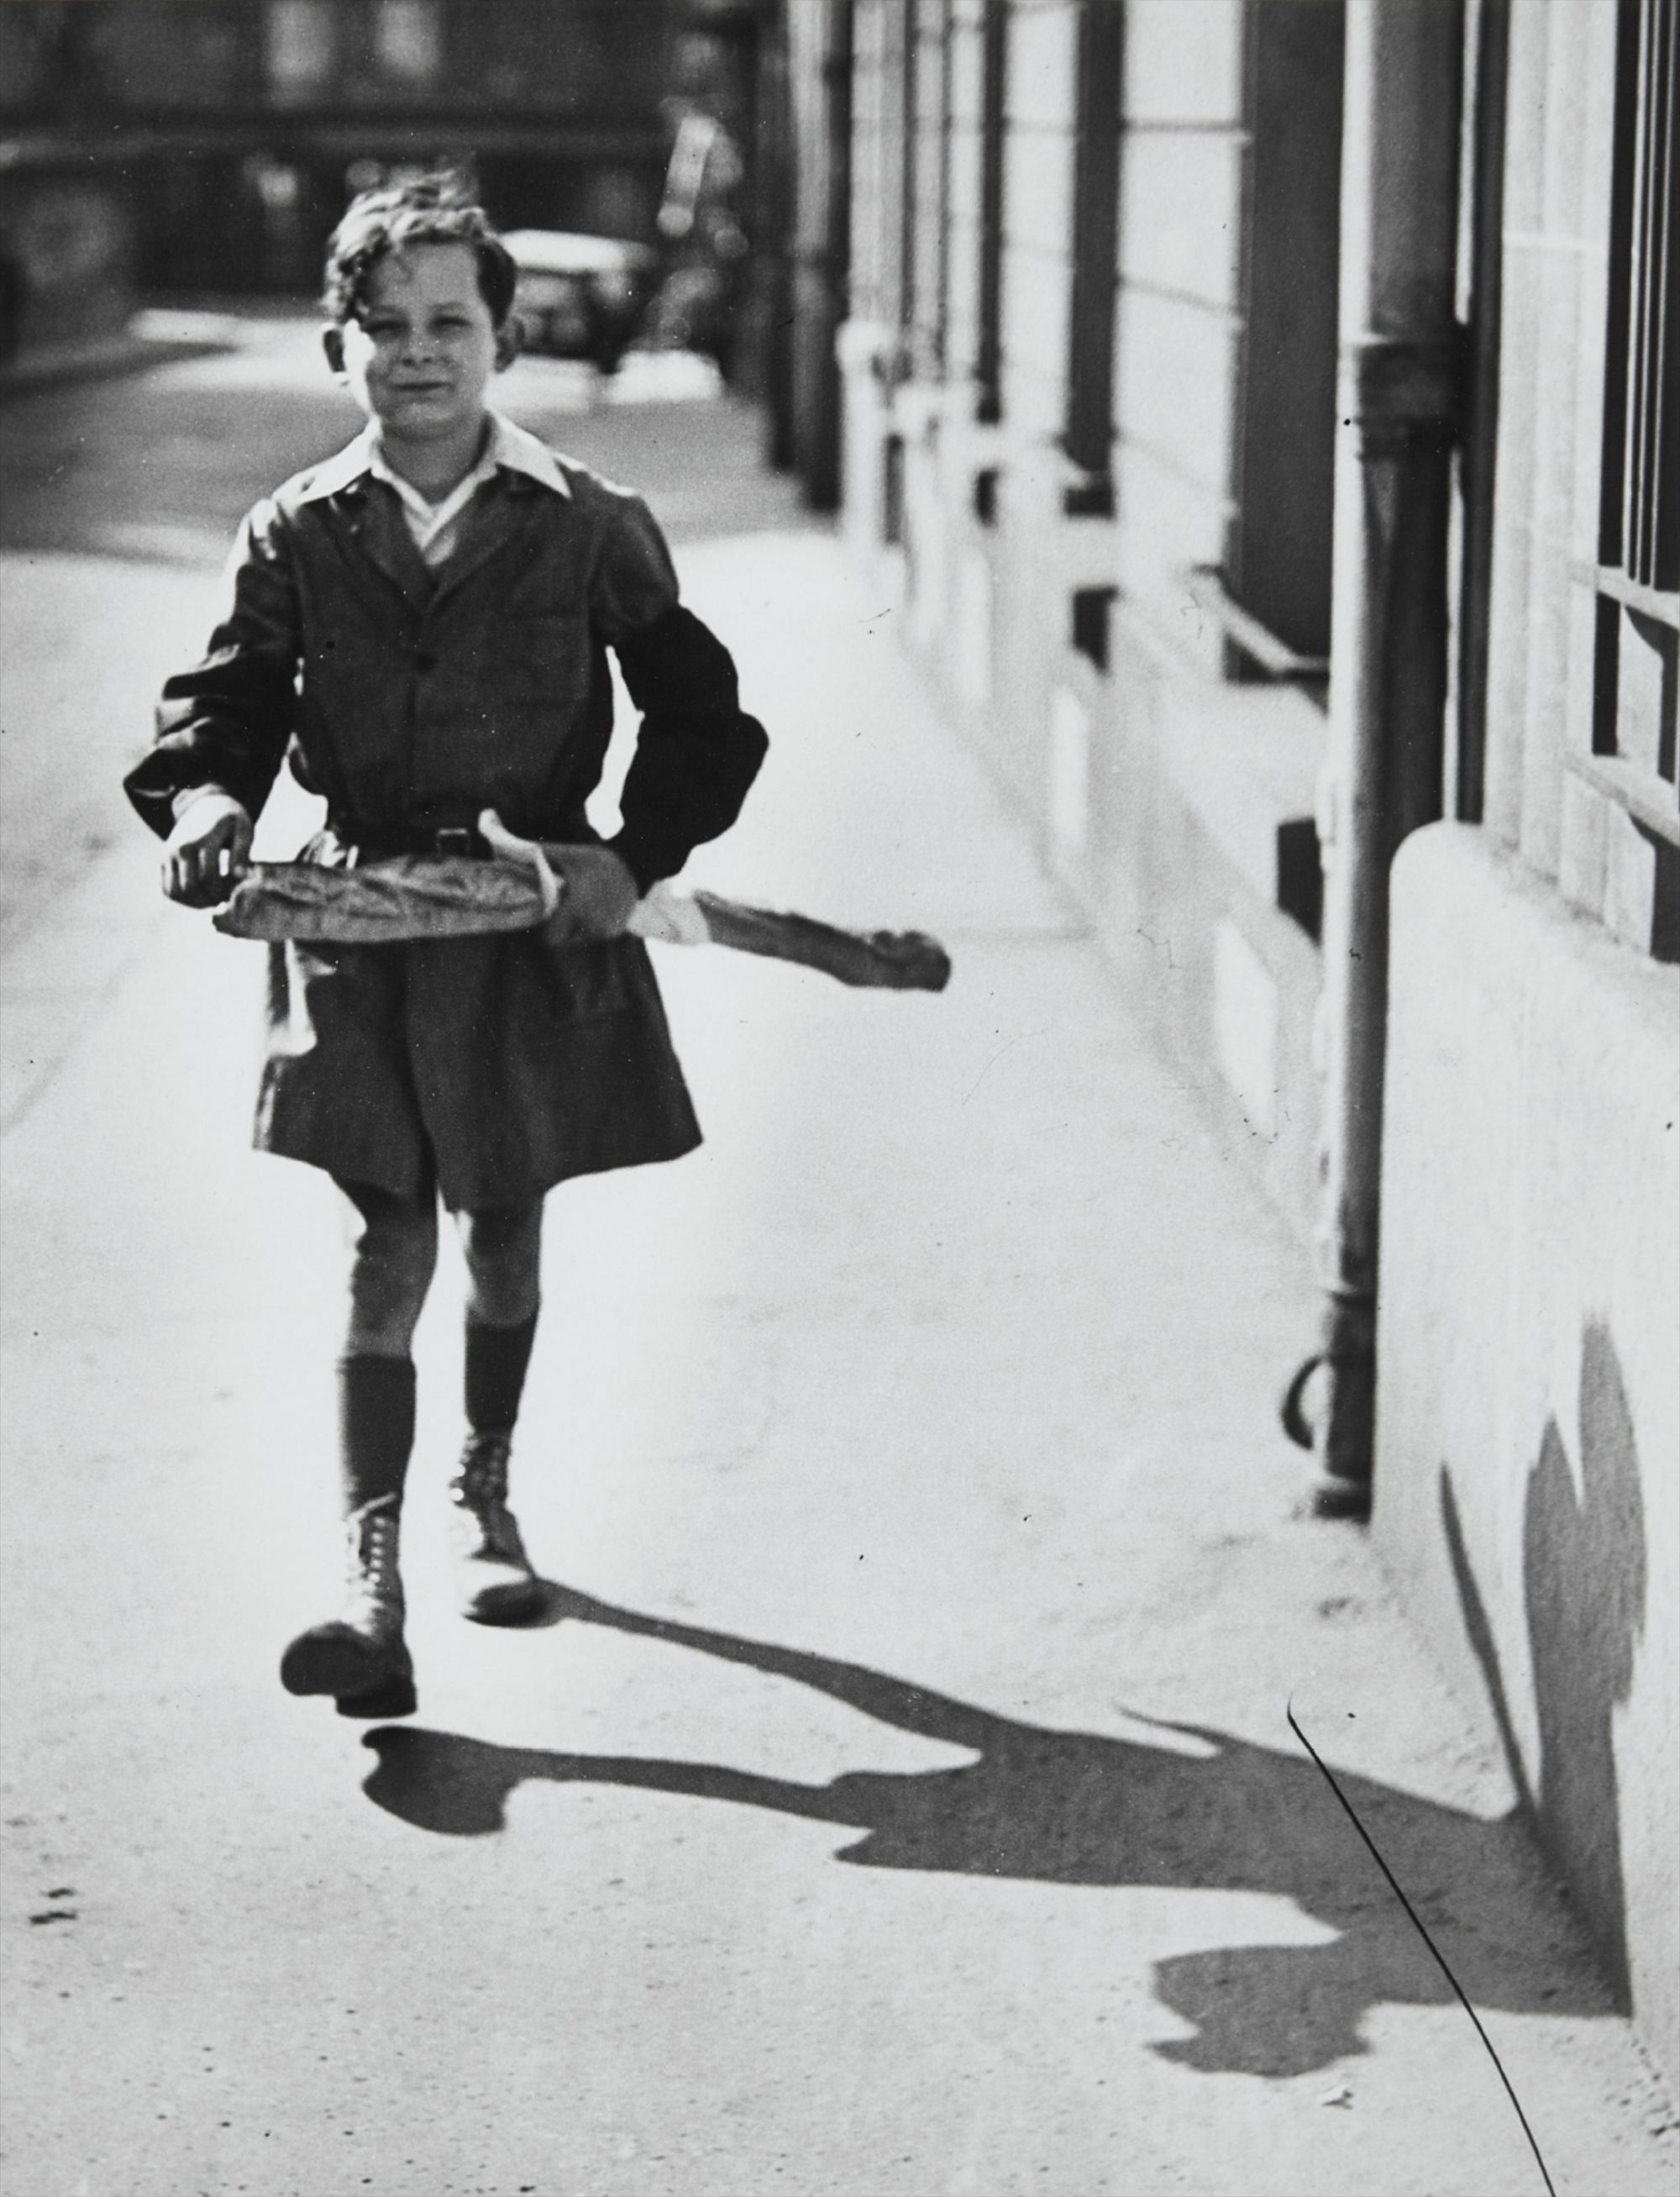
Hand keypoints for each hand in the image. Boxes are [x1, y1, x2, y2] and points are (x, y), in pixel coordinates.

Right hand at [162, 792, 252, 905]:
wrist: (207, 808)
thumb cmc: (231, 823)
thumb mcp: (244, 830)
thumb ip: (243, 853)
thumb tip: (239, 875)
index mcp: (203, 839)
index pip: (209, 877)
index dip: (224, 890)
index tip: (235, 889)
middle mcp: (181, 846)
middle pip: (190, 887)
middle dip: (210, 898)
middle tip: (224, 897)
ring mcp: (169, 853)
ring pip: (175, 892)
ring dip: (195, 902)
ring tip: (213, 897)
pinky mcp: (163, 860)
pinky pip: (167, 890)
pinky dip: (183, 899)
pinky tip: (201, 895)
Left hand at [477, 810, 638, 940]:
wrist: (636, 862)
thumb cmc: (593, 856)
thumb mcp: (561, 851)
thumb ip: (526, 847)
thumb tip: (486, 819)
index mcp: (575, 907)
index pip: (550, 937)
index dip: (545, 927)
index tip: (546, 912)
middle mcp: (591, 923)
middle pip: (563, 940)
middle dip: (559, 927)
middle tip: (560, 909)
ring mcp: (605, 930)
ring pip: (579, 939)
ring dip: (575, 928)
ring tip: (578, 907)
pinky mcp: (616, 932)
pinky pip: (595, 936)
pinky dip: (591, 927)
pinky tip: (594, 908)